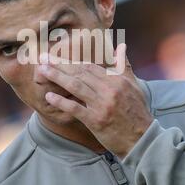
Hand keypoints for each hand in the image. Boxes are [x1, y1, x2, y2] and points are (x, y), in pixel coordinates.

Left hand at [38, 43, 152, 158]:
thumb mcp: (134, 85)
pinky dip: (61, 101)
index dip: (71, 60)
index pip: (90, 66)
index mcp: (117, 79)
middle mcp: (109, 90)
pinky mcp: (96, 121)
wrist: (142, 139)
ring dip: (57, 77)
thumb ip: (124, 65)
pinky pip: (75, 108)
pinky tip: (49, 96)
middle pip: (80, 73)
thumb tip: (121, 46)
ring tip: (42, 71)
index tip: (57, 55)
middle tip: (43, 59)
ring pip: (75, 86)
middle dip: (59, 65)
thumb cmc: (137, 111)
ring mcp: (102, 105)